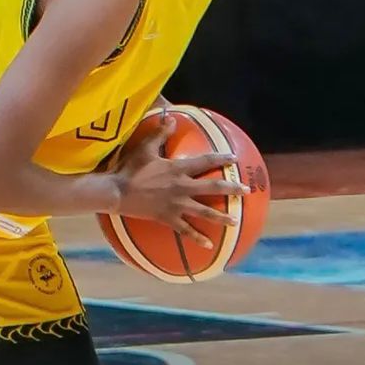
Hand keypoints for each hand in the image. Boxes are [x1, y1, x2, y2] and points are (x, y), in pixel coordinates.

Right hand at [111, 114, 249, 248]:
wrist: (118, 192)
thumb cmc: (131, 168)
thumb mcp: (145, 148)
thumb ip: (160, 134)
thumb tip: (172, 118)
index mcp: (178, 169)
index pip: (205, 162)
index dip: (220, 159)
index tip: (234, 158)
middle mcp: (181, 187)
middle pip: (212, 188)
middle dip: (231, 189)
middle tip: (246, 190)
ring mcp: (176, 204)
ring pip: (204, 212)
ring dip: (221, 216)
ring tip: (235, 221)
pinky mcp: (168, 218)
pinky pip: (186, 230)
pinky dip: (198, 238)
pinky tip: (210, 245)